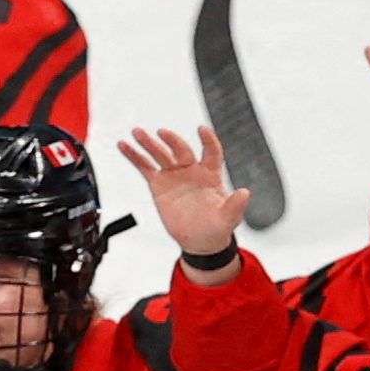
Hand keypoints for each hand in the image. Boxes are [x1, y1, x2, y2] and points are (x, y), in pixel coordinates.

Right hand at [119, 124, 250, 264]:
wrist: (200, 240)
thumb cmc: (217, 226)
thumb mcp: (229, 218)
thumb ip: (235, 205)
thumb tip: (244, 193)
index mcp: (210, 174)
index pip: (211, 152)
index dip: (208, 141)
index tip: (202, 130)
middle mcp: (191, 169)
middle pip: (181, 150)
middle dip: (172, 141)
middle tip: (162, 133)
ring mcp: (174, 175)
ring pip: (160, 154)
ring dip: (149, 143)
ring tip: (137, 133)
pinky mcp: (159, 185)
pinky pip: (145, 167)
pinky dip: (134, 156)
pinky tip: (124, 146)